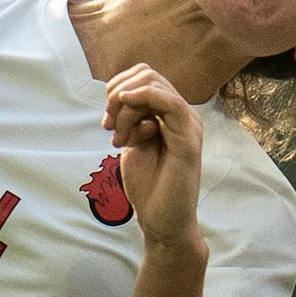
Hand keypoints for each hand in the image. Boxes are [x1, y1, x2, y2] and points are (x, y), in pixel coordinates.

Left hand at [102, 64, 203, 250]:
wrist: (162, 222)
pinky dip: (143, 98)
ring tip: (119, 138)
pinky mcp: (188, 140)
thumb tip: (119, 96)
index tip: (106, 122)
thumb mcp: (133, 144)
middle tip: (108, 126)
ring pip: (153, 85)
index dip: (117, 88)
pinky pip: (170, 103)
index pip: (144, 76)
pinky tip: (126, 110)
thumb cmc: (149, 186)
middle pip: (147, 74)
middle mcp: (182, 115)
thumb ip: (131, 119)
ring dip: (124, 106)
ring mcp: (188, 125)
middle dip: (117, 94)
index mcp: (170, 115)